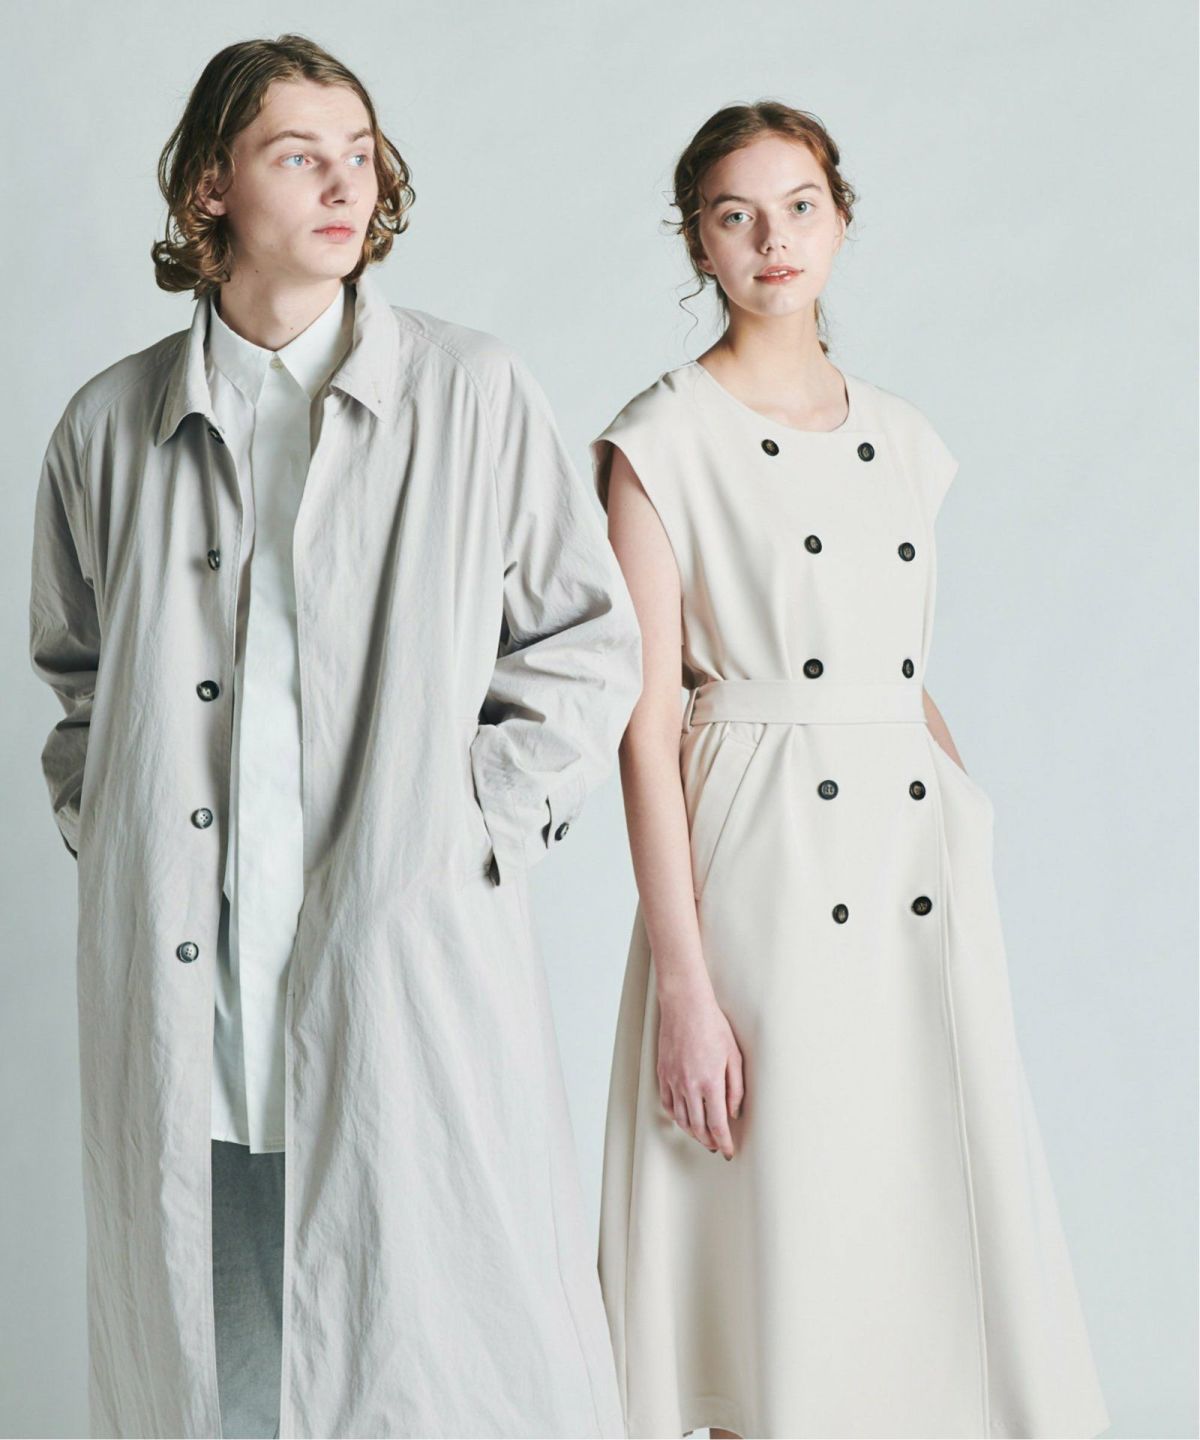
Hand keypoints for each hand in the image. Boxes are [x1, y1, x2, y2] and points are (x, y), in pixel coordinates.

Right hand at [656, 982, 743, 1159]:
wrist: (685, 1006)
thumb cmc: (713, 1026)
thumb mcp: (734, 1056)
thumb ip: (736, 1088)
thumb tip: (734, 1113)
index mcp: (710, 1082)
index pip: (718, 1124)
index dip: (724, 1143)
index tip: (728, 1152)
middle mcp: (689, 1086)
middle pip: (698, 1127)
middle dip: (708, 1142)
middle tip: (716, 1147)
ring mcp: (673, 1080)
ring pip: (681, 1119)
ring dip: (692, 1133)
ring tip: (702, 1136)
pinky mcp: (663, 1073)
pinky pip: (667, 1104)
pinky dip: (675, 1117)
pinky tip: (683, 1118)